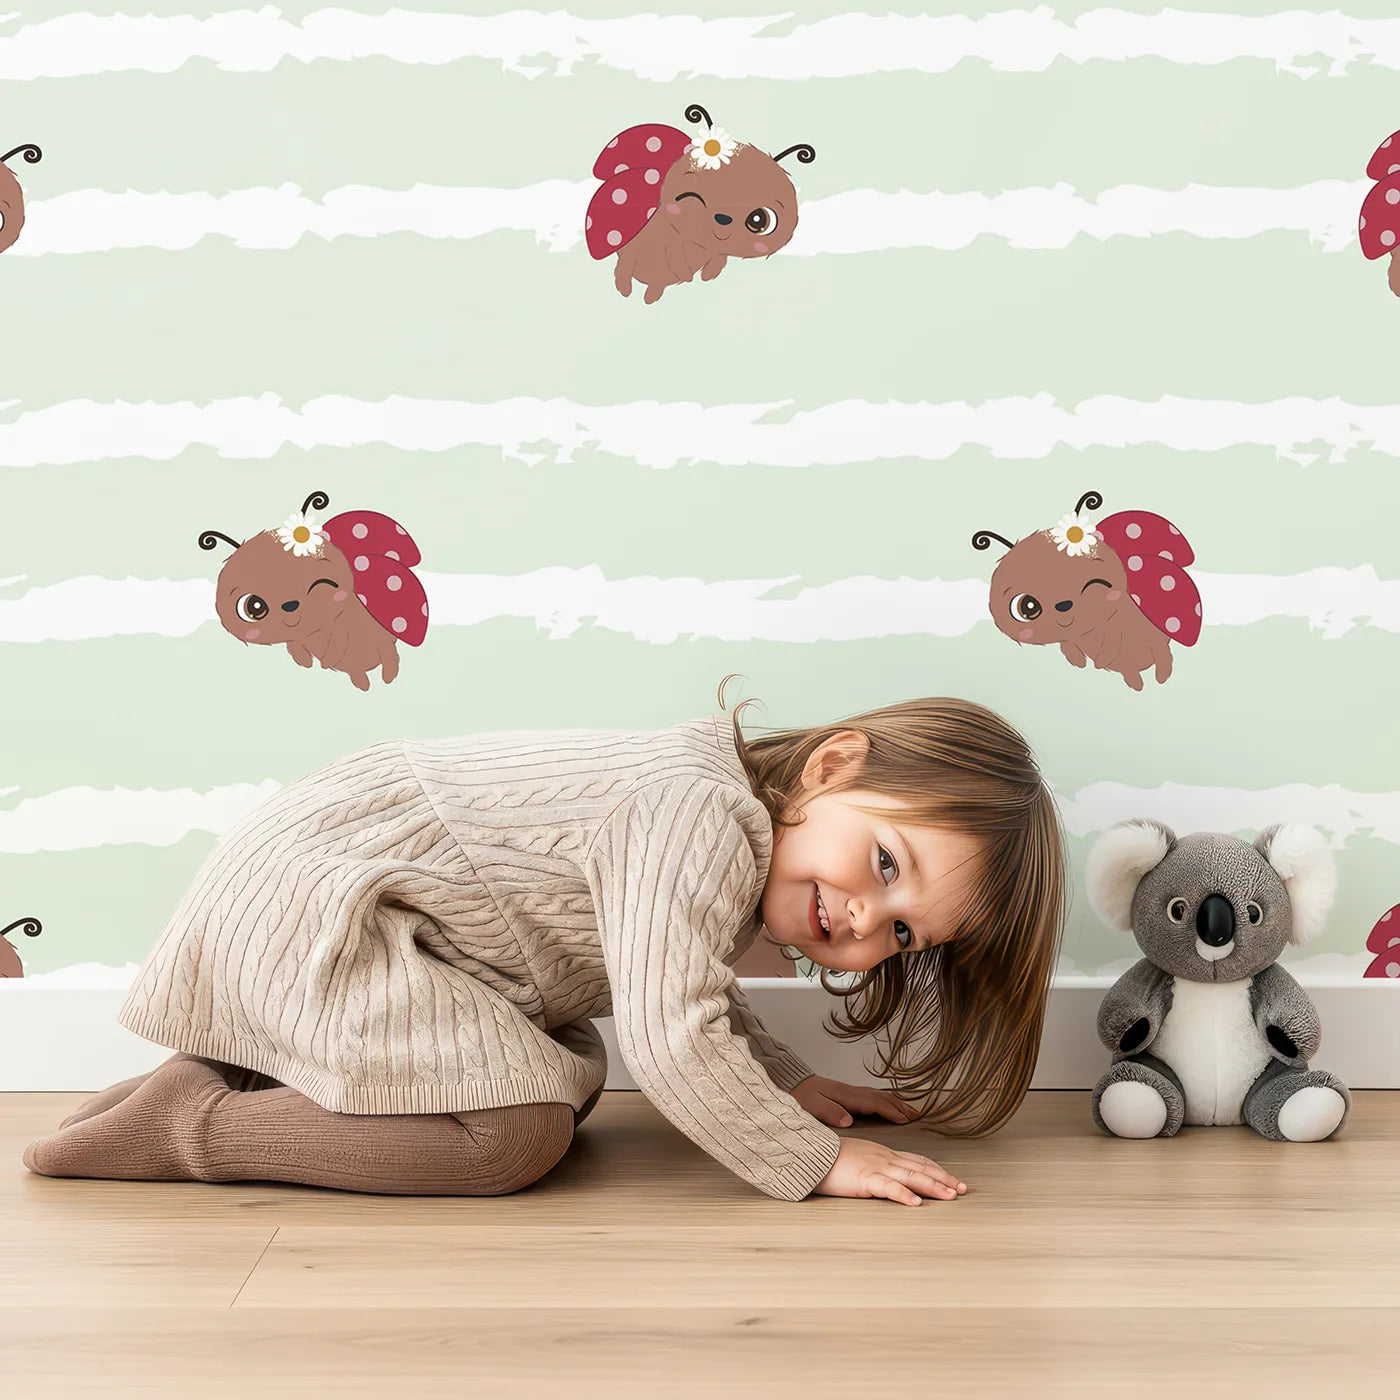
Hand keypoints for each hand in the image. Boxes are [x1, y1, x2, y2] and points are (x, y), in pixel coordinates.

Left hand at [791, 1074, 916, 1128]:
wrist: (791, 1081)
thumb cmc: (800, 1096)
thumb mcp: (811, 1105)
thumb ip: (829, 1112)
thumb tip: (848, 1120)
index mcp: (846, 1096)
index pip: (875, 1103)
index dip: (891, 1111)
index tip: (906, 1120)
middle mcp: (852, 1092)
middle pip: (882, 1097)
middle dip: (901, 1106)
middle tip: (917, 1116)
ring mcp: (851, 1091)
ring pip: (879, 1095)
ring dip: (896, 1102)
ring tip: (909, 1111)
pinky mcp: (847, 1093)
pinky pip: (872, 1095)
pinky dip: (886, 1099)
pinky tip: (888, 1104)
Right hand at [814, 1137, 966, 1206]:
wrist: (810, 1152)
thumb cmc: (829, 1157)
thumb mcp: (858, 1156)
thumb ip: (873, 1164)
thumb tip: (884, 1175)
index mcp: (883, 1153)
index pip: (917, 1160)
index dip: (937, 1170)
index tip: (953, 1179)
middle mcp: (885, 1158)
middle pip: (921, 1168)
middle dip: (944, 1179)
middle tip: (963, 1189)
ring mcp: (876, 1167)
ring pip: (911, 1176)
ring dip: (933, 1186)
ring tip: (950, 1196)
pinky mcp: (864, 1178)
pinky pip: (888, 1186)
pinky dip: (904, 1195)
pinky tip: (916, 1203)